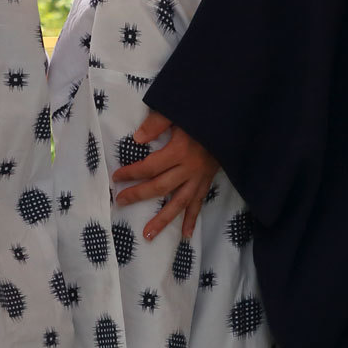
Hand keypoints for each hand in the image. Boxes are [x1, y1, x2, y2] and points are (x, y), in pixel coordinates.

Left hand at [111, 110, 220, 241]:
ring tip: (148, 235)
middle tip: (120, 201)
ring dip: (163, 220)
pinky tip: (186, 235)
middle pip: (160, 187)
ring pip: (179, 203)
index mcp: (179, 151)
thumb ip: (157, 123)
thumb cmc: (201, 116)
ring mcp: (199, 179)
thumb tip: (137, 139)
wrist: (230, 122)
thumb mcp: (178, 112)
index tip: (116, 178)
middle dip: (138, 195)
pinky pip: (198, 204)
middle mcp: (188, 169)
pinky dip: (192, 219)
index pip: (150, 167)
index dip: (131, 173)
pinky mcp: (207, 182)